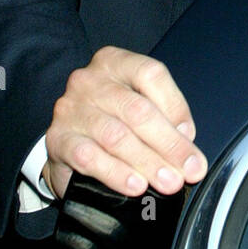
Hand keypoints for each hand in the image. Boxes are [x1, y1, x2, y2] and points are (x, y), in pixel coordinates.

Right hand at [41, 46, 206, 200]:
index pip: (151, 74)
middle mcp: (90, 80)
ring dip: (148, 162)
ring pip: (116, 136)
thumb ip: (163, 122)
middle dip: (169, 144)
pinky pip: (90, 157)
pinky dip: (117, 173)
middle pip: (137, 109)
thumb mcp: (138, 109)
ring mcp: (71, 109)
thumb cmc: (111, 122)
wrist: (68, 146)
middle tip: (188, 169)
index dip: (175, 106)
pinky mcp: (58, 139)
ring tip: (168, 181)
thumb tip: (188, 152)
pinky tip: (135, 185)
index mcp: (115, 63)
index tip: (190, 135)